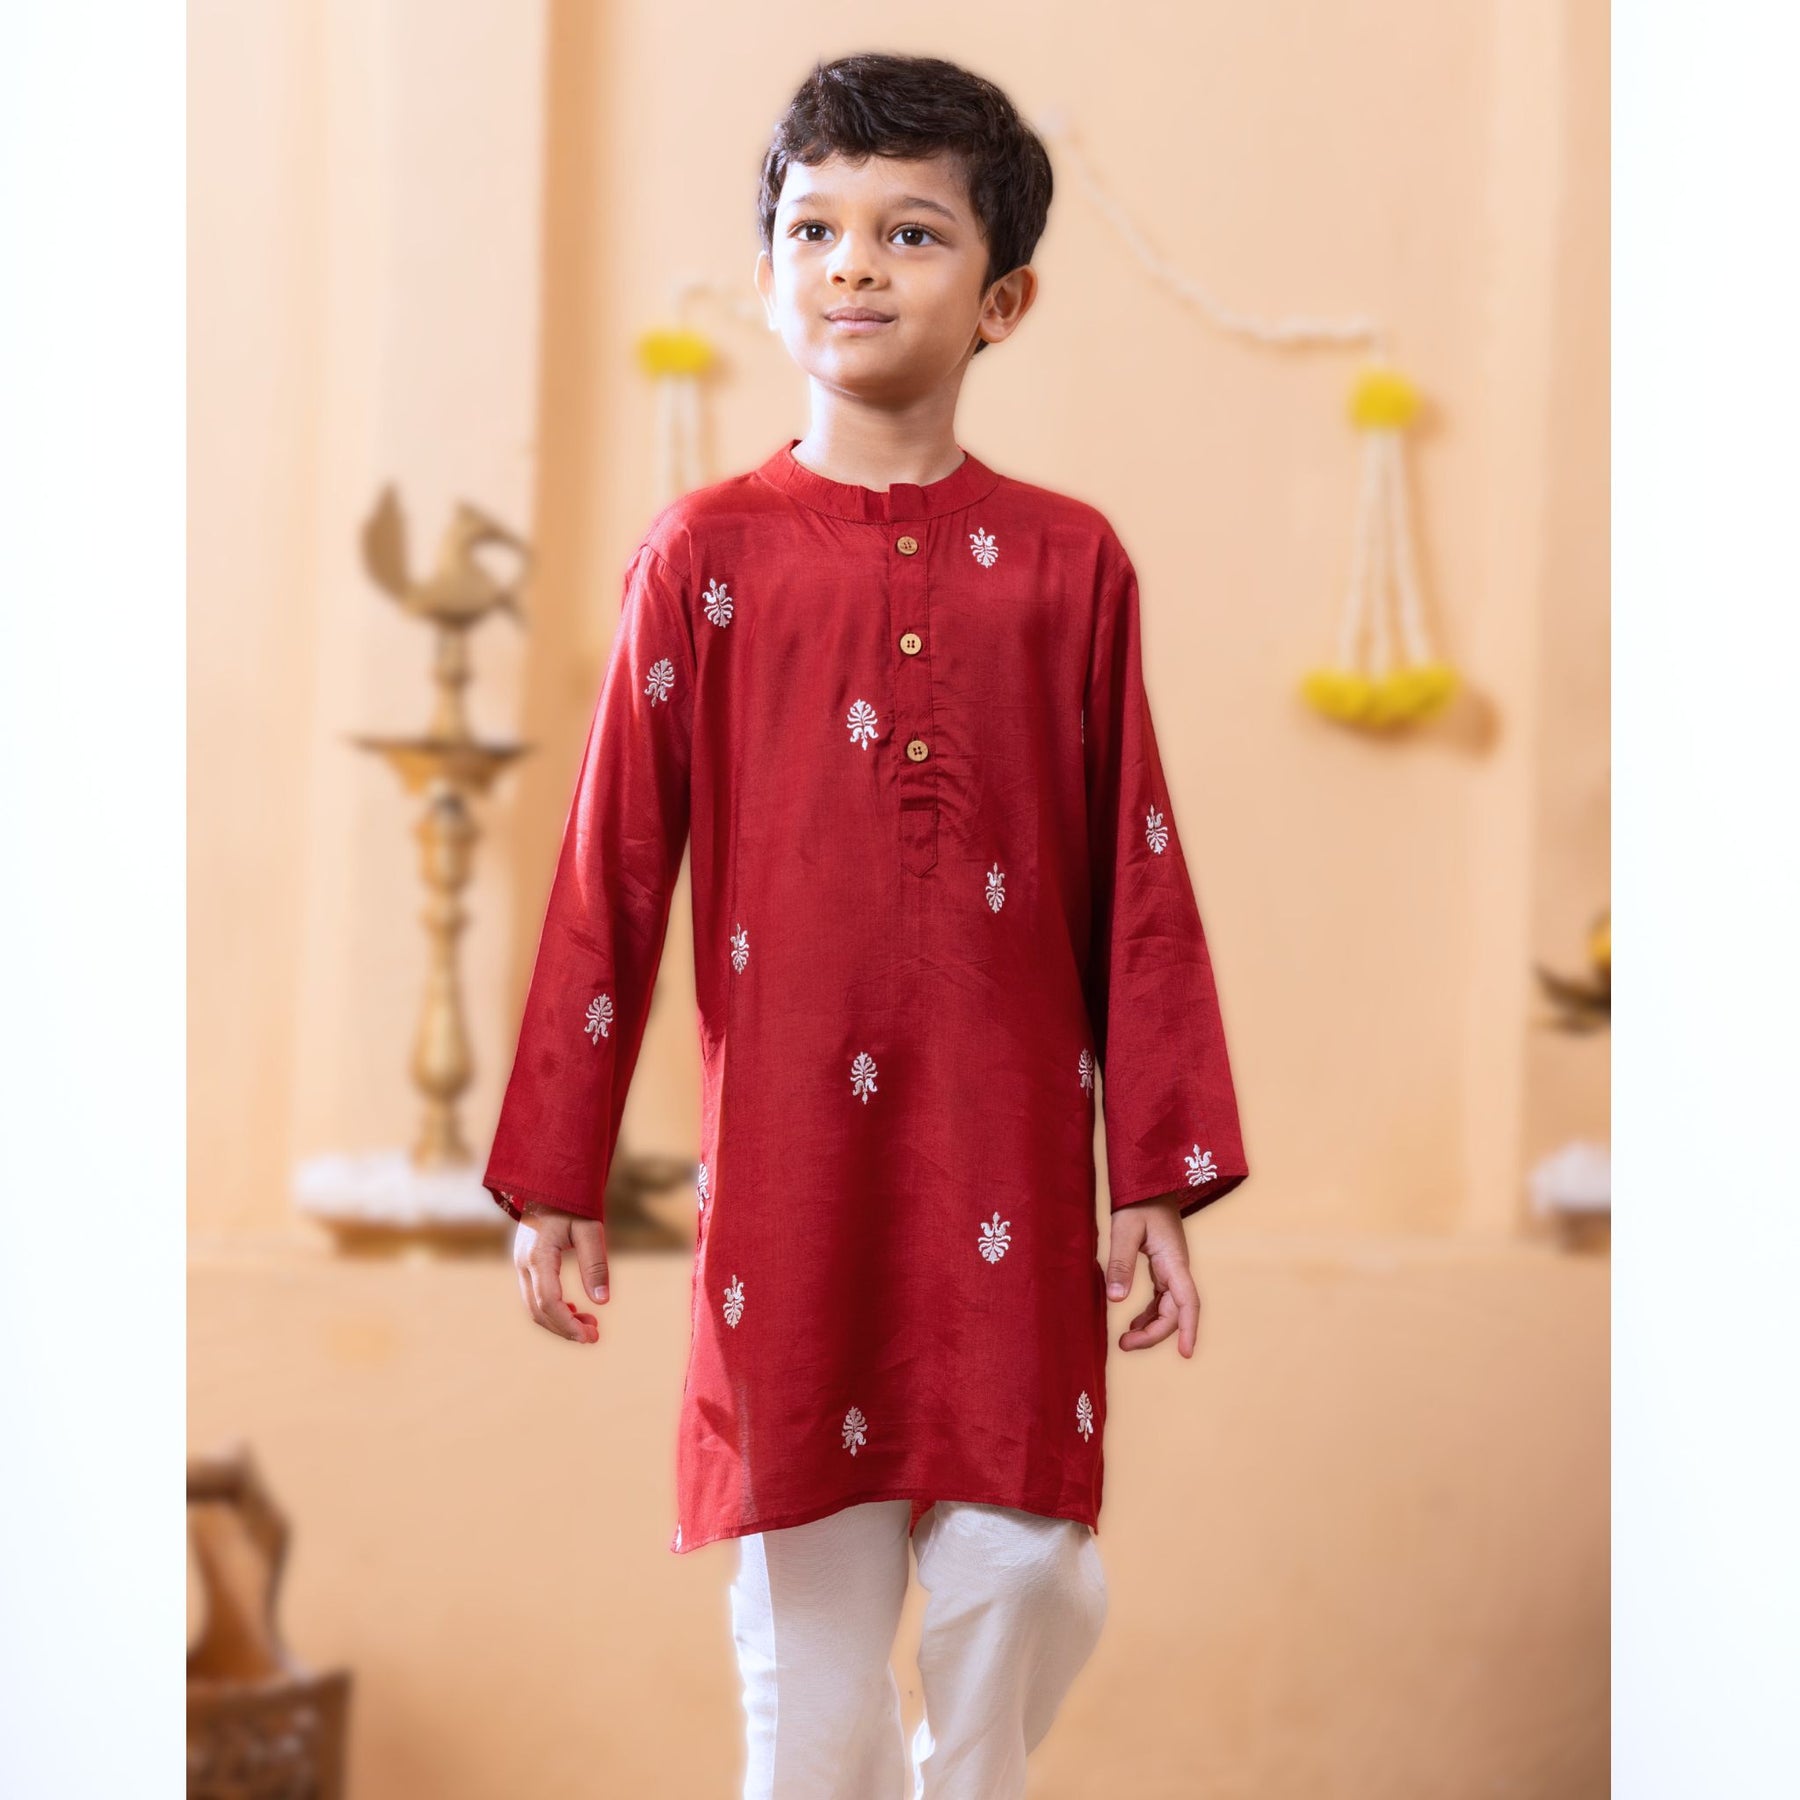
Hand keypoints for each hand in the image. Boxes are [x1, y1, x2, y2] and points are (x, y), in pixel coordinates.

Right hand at [513, 1200, 609, 1342]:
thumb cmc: (572, 1200)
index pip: (549, 1302)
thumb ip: (595, 1263)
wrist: (549, 1179)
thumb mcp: (590, 1227)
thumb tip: (602, 1301)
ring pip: (534, 1306)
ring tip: (590, 1326)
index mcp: (538, 1255)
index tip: (590, 1338)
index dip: (568, 1325)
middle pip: (538, 1311)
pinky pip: (534, 1295)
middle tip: (595, 1336)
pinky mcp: (525, 1262)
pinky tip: (575, 1312)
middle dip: (565, 1329)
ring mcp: (521, 1263)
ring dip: (559, 1321)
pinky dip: (553, 1309)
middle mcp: (523, 1263)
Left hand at [1104, 1194, 1199, 1356]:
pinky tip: (1133, 1323)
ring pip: (1169, 1308)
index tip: (1185, 1354)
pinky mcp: (1163, 1267)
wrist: (1148, 1182)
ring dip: (1151, 1327)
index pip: (1188, 1302)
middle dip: (1155, 1334)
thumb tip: (1115, 1300)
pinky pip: (1161, 1298)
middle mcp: (1177, 1268)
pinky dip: (1149, 1314)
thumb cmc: (1137, 1201)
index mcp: (1174, 1261)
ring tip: (1125, 1341)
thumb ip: (1120, 1263)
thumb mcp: (1124, 1229)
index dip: (1189, 1330)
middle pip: (1176, 1312)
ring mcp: (1171, 1269)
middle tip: (1124, 1344)